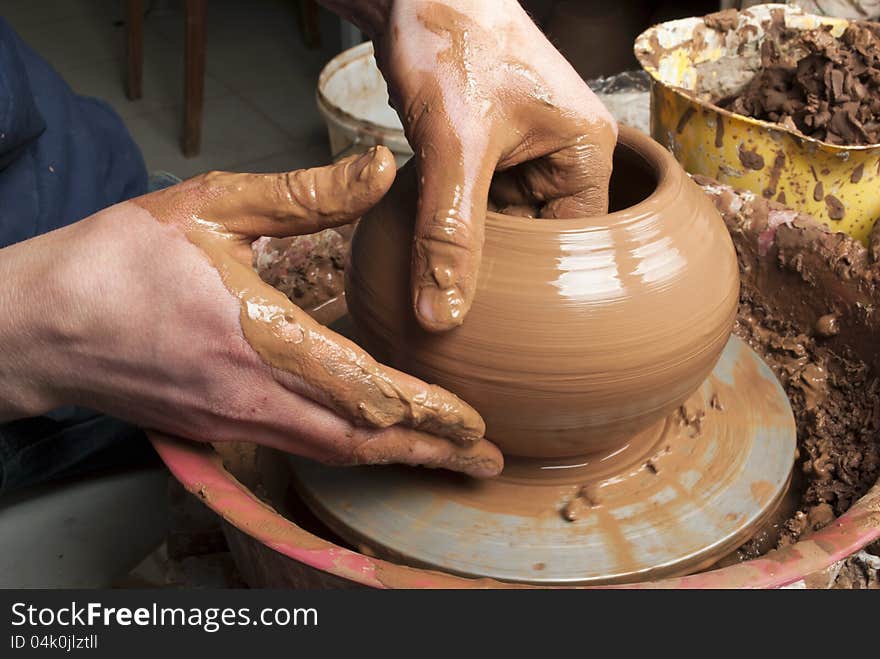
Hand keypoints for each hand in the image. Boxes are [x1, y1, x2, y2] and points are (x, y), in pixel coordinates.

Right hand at [0, 147, 501, 476]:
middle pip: (360, 441)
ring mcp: (233, 420)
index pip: (366, 389)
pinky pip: (298, 446)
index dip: (427, 411)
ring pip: (332, 451)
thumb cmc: (118, 261)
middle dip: (428, 453)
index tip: (473, 423)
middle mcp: (253, 396)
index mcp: (259, 339)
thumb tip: (380, 170)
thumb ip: (304, 195)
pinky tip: (368, 437)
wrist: (39, 324)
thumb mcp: (213, 205)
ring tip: (441, 458)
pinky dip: (348, 448)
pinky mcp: (216, 427)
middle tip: (480, 464)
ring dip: (393, 457)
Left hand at [373, 0, 617, 330]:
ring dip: (471, 244)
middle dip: (499, 267)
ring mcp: (526, 153)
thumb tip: (442, 315)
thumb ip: (448, 233)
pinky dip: (453, 220)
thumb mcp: (453, 146)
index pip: (575, 246)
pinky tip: (429, 237)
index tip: (496, 322)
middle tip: (460, 306)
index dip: (537, 286)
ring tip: (440, 272)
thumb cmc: (451, 39)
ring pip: (503, 226)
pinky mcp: (489, 149)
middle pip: (539, 241)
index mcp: (587, 152)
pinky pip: (477, 204)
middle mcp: (565, 156)